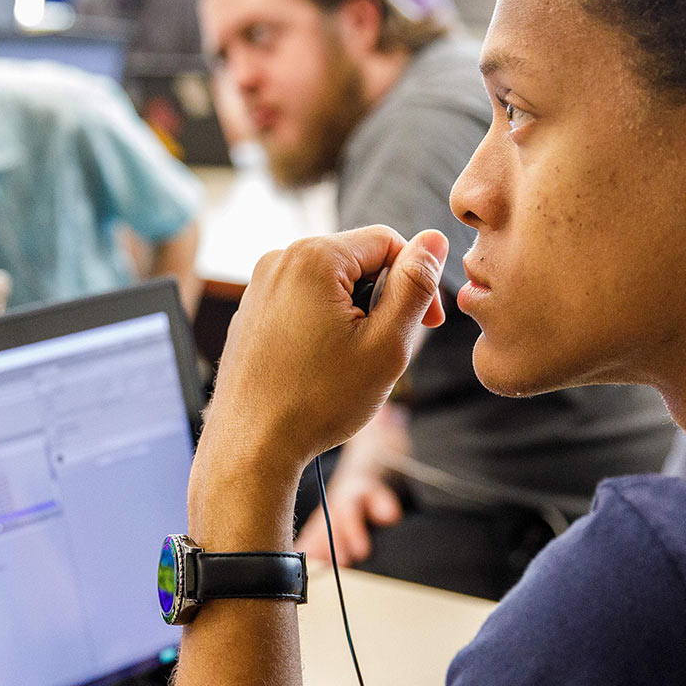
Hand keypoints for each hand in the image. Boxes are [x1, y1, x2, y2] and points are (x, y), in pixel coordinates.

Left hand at [194, 227, 445, 539]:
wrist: (251, 447)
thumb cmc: (319, 401)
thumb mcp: (387, 343)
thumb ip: (416, 286)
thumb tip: (435, 239)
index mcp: (314, 257)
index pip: (389, 242)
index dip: (417, 280)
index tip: (428, 326)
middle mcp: (279, 260)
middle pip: (357, 261)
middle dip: (382, 301)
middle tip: (385, 353)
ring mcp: (259, 287)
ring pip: (331, 286)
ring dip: (355, 317)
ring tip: (351, 365)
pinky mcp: (250, 313)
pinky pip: (302, 304)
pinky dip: (323, 328)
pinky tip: (321, 369)